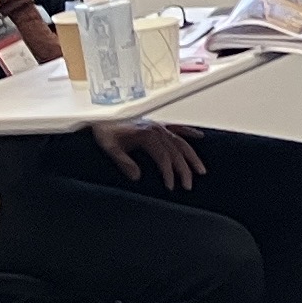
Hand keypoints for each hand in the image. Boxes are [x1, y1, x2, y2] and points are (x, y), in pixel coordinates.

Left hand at [89, 121, 205, 188]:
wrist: (100, 116)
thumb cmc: (104, 130)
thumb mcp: (110, 147)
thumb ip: (123, 162)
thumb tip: (136, 176)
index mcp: (147, 135)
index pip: (164, 157)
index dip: (169, 172)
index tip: (170, 186)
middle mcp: (156, 130)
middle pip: (176, 151)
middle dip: (184, 169)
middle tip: (188, 185)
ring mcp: (159, 126)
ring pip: (181, 141)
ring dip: (192, 156)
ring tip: (201, 170)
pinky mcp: (158, 124)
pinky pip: (178, 127)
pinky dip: (190, 132)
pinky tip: (199, 137)